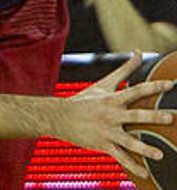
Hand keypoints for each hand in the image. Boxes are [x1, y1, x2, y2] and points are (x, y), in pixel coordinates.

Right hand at [57, 51, 173, 178]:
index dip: (154, 87)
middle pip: (135, 116)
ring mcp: (107, 131)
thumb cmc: (84, 100)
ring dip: (144, 148)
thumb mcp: (103, 84)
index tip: (171, 85)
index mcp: (113, 99)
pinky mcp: (102, 145)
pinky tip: (145, 173)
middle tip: (170, 118)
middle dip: (153, 117)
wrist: (58, 117)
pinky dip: (132, 166)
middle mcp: (111, 115)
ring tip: (159, 154)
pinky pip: (120, 157)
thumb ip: (124, 69)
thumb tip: (137, 51)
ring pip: (128, 141)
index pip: (136, 91)